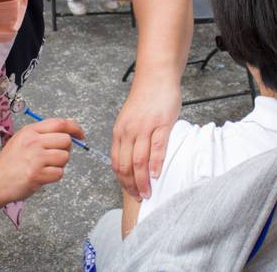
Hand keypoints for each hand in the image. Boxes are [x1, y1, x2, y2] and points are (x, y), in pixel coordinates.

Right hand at [0, 119, 83, 203]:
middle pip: (66, 141)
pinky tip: (41, 176)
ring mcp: (35, 158)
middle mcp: (33, 142)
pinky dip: (53, 176)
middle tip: (53, 156)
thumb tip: (70, 130)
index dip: (75, 128)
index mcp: (30, 131)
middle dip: (65, 150)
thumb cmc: (11, 162)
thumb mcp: (23, 139)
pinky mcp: (37, 174)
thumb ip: (43, 133)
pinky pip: (59, 173)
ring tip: (45, 167)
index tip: (81, 135)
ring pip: (64, 157)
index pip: (60, 123)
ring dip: (59, 164)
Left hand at [112, 83, 179, 199]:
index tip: (129, 192)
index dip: (121, 181)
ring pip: (139, 161)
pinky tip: (156, 175)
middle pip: (125, 165)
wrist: (156, 77)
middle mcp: (128, 131)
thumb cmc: (146, 99)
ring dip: (142, 181)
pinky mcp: (160, 124)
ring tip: (147, 193)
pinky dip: (156, 164)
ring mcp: (144, 128)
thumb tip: (133, 160)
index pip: (115, 162)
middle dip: (131, 186)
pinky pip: (156, 148)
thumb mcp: (130, 120)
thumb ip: (130, 138)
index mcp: (119, 132)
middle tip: (139, 198)